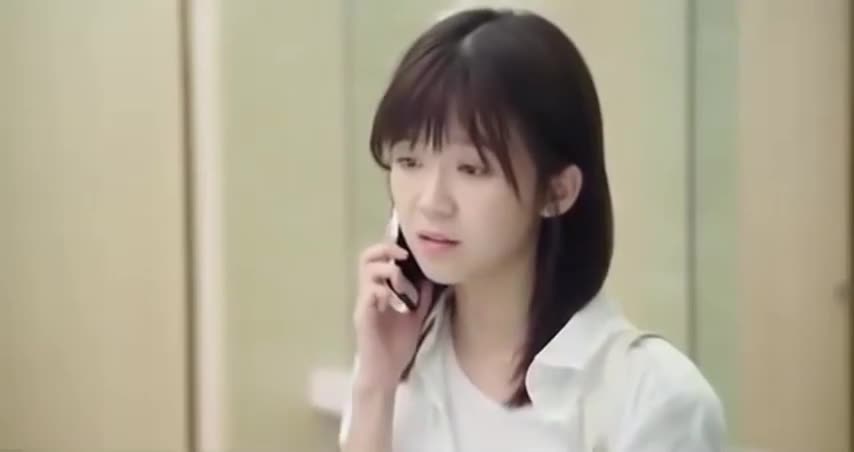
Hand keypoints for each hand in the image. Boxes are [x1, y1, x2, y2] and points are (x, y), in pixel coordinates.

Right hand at [352, 242, 432, 391]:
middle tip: (403, 256)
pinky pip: (369, 294)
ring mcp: (364, 304)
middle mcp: (368, 294)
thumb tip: (431, 277)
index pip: (376, 259)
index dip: (389, 248)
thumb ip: (422, 297)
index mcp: (379, 291)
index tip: (409, 252)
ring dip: (388, 271)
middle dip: (385, 250)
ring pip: (367, 272)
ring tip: (402, 284)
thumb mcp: (415, 316)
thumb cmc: (396, 346)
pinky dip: (383, 291)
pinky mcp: (363, 317)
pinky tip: (394, 302)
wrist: (385, 373)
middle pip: (366, 258)